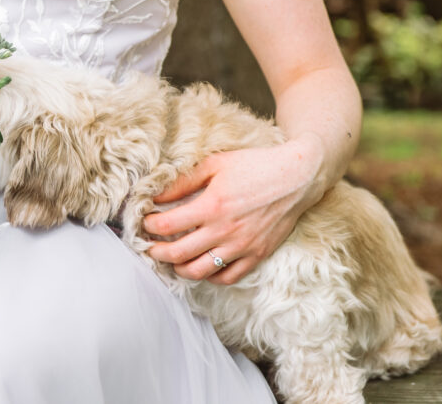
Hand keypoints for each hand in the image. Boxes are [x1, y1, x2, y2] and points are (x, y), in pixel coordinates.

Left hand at [143, 136, 324, 284]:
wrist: (297, 178)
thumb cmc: (254, 166)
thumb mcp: (215, 164)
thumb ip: (183, 181)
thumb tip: (155, 194)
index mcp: (212, 206)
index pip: (167, 226)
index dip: (149, 226)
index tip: (144, 222)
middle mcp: (225, 231)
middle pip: (178, 254)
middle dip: (156, 252)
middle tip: (148, 246)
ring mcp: (241, 247)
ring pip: (199, 272)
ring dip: (178, 269)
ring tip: (171, 259)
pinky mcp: (256, 255)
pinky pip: (227, 277)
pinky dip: (209, 276)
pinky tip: (201, 265)